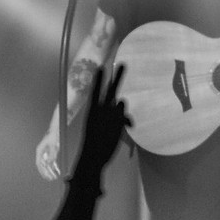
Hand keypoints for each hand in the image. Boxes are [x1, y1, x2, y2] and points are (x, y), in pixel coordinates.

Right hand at [36, 131, 60, 180]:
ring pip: (47, 165)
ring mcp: (46, 153)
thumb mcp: (53, 146)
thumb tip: (49, 164)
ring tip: (55, 177)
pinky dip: (54, 167)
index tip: (46, 176)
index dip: (42, 171)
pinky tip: (58, 171)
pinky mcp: (50, 153)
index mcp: (39, 151)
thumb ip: (51, 155)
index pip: (39, 164)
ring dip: (51, 171)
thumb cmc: (53, 137)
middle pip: (43, 166)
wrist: (56, 130)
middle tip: (51, 179)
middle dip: (47, 173)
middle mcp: (41, 153)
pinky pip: (51, 162)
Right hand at [72, 65, 130, 182]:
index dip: (98, 80)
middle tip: (122, 64)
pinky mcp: (119, 121)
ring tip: (114, 122)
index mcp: (92, 111)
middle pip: (111, 90)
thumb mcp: (96, 127)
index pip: (95, 92)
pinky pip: (127, 116)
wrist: (93, 155)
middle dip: (117, 76)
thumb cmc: (93, 142)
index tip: (100, 68)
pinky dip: (127, 121)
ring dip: (121, 111)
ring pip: (122, 104)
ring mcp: (111, 115)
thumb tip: (123, 112)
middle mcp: (101, 110)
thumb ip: (108, 116)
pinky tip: (126, 127)